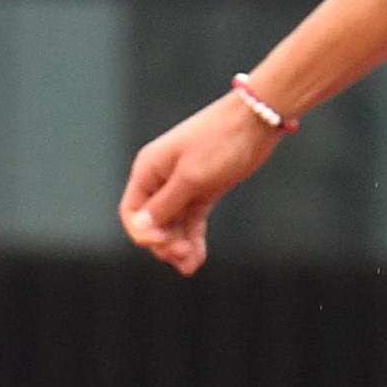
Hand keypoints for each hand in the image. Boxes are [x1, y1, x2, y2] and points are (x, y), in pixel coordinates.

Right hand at [118, 92, 281, 276]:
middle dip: (164, 243)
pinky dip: (193, 239)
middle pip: (152, 223)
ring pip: (173, 225)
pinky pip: (191, 221)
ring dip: (179, 246)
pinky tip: (197, 258)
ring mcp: (182, 186)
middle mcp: (161, 179)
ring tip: (191, 265)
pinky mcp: (203, 191)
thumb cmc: (220, 142)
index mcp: (149, 170)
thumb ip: (165, 204)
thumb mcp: (191, 177)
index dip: (142, 233)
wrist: (255, 122)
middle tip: (184, 256)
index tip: (163, 244)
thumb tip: (141, 227)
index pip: (132, 212)